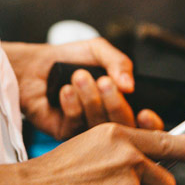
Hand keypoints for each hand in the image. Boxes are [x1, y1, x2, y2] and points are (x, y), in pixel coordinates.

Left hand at [4, 39, 162, 138]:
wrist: (35, 65)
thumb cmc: (68, 58)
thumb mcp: (99, 51)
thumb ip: (119, 63)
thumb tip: (130, 84)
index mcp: (119, 101)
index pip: (144, 123)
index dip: (150, 123)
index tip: (144, 112)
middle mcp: (106, 118)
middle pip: (124, 126)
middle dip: (115, 102)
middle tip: (103, 81)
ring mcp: (86, 130)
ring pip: (100, 125)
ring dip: (90, 98)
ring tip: (79, 76)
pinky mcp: (65, 134)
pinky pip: (75, 126)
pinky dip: (72, 104)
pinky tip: (64, 90)